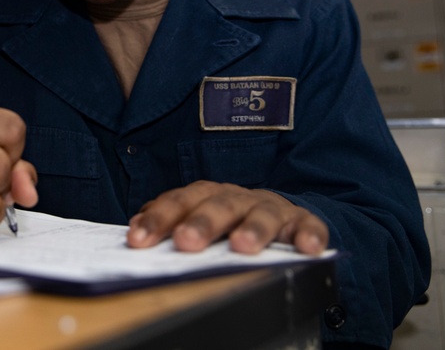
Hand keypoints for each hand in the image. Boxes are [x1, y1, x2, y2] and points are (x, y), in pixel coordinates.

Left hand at [126, 181, 326, 254]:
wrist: (280, 215)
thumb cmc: (230, 219)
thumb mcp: (199, 216)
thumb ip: (170, 221)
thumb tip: (134, 228)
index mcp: (208, 195)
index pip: (179, 202)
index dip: (158, 219)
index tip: (137, 239)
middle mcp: (238, 198)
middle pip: (218, 205)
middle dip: (201, 223)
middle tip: (185, 241)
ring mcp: (271, 208)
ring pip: (262, 215)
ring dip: (252, 230)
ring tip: (242, 247)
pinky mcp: (303, 223)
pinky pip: (309, 226)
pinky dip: (309, 235)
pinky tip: (307, 248)